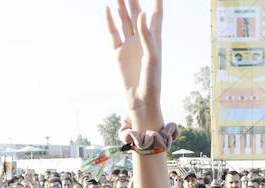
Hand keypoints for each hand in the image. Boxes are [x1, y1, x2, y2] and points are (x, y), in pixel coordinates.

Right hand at [106, 0, 163, 129]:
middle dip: (134, 0)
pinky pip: (113, 33)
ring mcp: (129, 45)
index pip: (156, 16)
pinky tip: (107, 9)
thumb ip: (147, 36)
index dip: (157, 3)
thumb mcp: (152, 58)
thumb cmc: (152, 82)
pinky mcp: (119, 53)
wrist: (141, 100)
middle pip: (137, 14)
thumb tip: (141, 14)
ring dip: (121, 7)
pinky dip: (110, 21)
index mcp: (154, 40)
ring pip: (124, 21)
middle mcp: (142, 40)